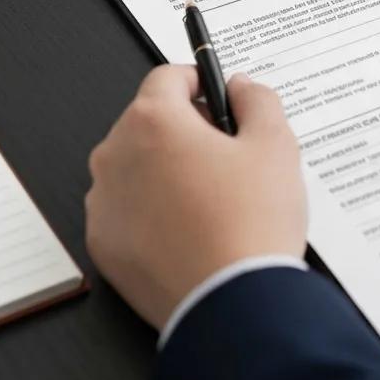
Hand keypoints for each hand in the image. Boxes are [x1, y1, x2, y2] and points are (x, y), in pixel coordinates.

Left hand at [85, 67, 306, 330]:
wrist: (233, 303)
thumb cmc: (251, 221)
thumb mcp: (275, 143)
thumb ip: (256, 99)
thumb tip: (240, 88)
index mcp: (153, 121)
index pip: (167, 77)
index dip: (198, 81)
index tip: (218, 98)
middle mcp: (115, 155)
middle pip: (149, 120)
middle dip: (185, 127)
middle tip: (227, 153)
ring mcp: (104, 203)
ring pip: (136, 164)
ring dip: (166, 167)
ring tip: (212, 196)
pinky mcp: (103, 244)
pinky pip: (127, 208)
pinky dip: (153, 208)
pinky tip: (191, 226)